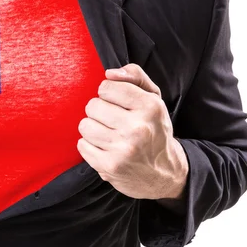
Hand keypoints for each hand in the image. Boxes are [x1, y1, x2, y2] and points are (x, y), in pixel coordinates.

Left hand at [77, 64, 187, 200]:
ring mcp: (122, 149)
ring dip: (93, 128)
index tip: (117, 103)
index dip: (108, 93)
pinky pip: (82, 145)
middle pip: (93, 105)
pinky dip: (90, 146)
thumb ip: (135, 77)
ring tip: (108, 134)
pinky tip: (105, 148)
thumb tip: (109, 73)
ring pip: (85, 125)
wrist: (164, 174)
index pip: (107, 87)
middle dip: (99, 111)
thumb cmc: (154, 130)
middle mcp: (137, 128)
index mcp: (150, 107)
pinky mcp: (109, 166)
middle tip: (113, 121)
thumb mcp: (154, 99)